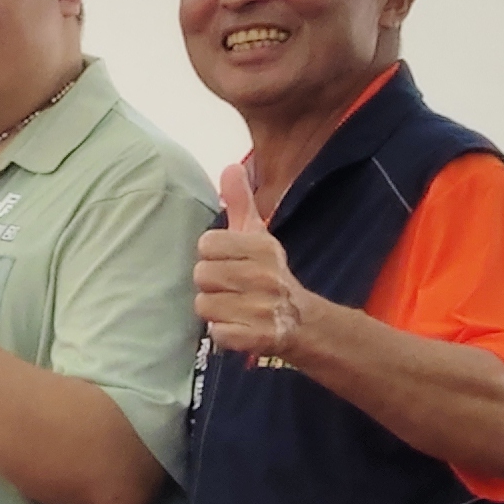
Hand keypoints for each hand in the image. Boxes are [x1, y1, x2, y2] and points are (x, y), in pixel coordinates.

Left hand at [195, 167, 305, 359]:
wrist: (302, 321)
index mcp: (262, 248)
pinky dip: (223, 333)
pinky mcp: (257, 337)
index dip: (212, 255)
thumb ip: (241, 202)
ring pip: (204, 305)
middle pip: (201, 275)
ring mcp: (262, 308)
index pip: (206, 244)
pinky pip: (216, 333)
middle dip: (212, 284)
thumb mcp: (258, 236)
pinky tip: (240, 326)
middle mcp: (264, 276)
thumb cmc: (269, 273)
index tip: (229, 261)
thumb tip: (231, 166)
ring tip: (236, 307)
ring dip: (215, 310)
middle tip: (232, 287)